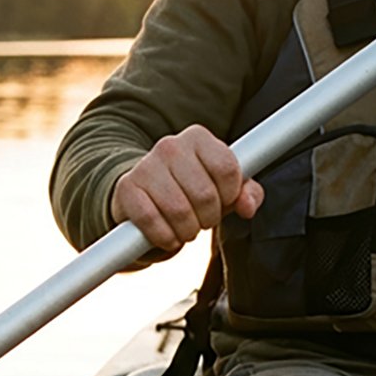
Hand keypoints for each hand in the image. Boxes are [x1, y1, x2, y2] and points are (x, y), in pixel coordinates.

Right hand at [110, 125, 263, 251]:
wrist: (140, 193)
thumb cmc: (187, 190)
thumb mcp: (221, 188)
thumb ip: (245, 193)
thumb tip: (248, 207)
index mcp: (197, 137)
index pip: (227, 168)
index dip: (230, 196)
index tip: (223, 203)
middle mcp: (170, 145)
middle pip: (205, 194)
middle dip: (209, 218)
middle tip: (202, 221)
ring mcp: (146, 166)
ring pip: (179, 210)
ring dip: (187, 231)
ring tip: (186, 230)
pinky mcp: (127, 189)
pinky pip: (151, 220)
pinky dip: (164, 237)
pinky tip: (168, 238)